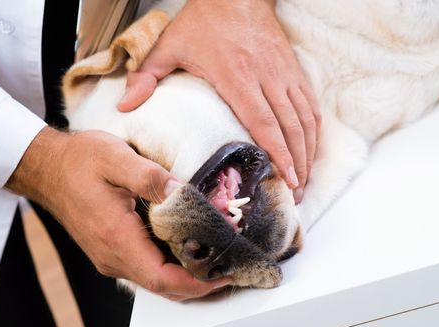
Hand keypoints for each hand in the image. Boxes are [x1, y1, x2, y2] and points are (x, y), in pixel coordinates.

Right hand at [7, 127, 230, 300]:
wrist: (47, 168)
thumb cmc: (79, 161)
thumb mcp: (116, 158)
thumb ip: (151, 177)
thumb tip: (182, 194)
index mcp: (116, 236)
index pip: (161, 278)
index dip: (196, 284)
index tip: (223, 275)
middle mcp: (112, 255)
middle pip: (162, 285)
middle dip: (198, 284)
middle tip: (230, 268)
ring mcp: (110, 256)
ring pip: (155, 280)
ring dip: (186, 277)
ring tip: (217, 260)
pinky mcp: (110, 250)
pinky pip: (145, 269)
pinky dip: (170, 267)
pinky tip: (189, 251)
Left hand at [117, 0, 320, 202]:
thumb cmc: (205, 21)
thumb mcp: (170, 44)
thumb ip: (147, 76)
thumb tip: (124, 106)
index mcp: (238, 76)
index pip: (264, 121)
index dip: (278, 153)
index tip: (286, 179)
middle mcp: (267, 77)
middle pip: (290, 127)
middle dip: (296, 164)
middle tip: (297, 193)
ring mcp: (284, 74)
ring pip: (305, 118)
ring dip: (308, 151)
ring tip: (305, 179)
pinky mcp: (293, 69)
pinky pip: (310, 103)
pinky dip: (314, 129)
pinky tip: (310, 148)